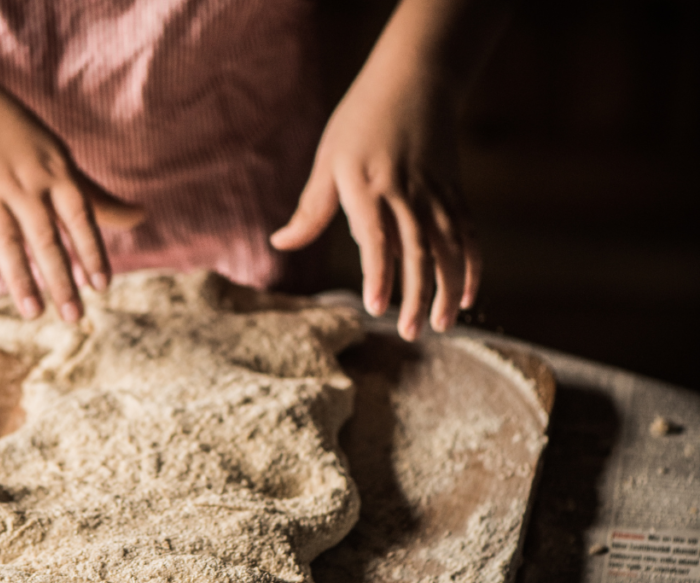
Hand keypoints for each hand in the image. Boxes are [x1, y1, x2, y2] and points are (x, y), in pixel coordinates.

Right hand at [0, 85, 143, 321]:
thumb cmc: (24, 145)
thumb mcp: (62, 163)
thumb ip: (97, 199)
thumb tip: (142, 217)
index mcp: (56, 174)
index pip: (80, 218)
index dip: (92, 252)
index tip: (102, 286)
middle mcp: (24, 186)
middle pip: (45, 238)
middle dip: (60, 278)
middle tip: (74, 317)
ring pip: (7, 243)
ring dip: (21, 281)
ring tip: (34, 313)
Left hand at [270, 57, 479, 340]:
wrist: (415, 79)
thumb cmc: (361, 121)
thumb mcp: (328, 160)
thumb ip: (310, 209)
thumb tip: (280, 243)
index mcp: (369, 187)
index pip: (376, 240)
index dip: (378, 275)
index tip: (375, 308)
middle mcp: (406, 194)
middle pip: (418, 252)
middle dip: (415, 296)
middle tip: (408, 333)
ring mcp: (436, 194)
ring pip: (449, 249)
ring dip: (448, 290)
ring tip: (441, 325)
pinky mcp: (455, 192)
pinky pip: (468, 235)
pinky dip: (471, 266)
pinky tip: (468, 296)